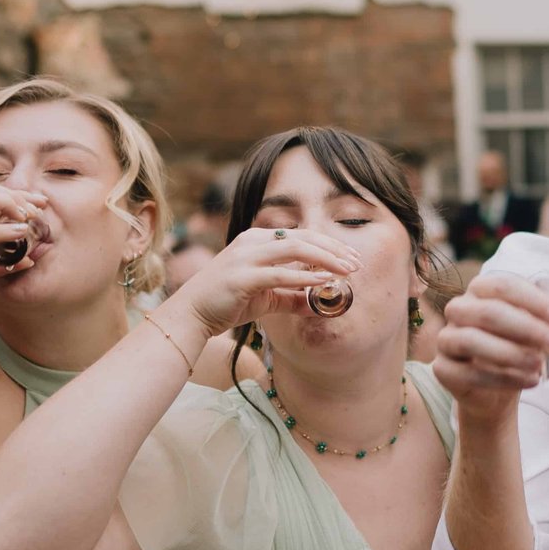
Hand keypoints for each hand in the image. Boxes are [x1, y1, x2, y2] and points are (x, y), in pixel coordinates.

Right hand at [158, 227, 361, 340]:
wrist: (191, 314)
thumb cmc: (228, 303)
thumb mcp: (267, 298)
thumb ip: (293, 297)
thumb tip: (321, 304)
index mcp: (258, 239)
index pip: (302, 235)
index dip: (330, 245)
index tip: (352, 258)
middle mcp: (252, 242)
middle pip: (303, 237)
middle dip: (334, 249)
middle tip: (357, 263)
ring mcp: (245, 257)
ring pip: (295, 249)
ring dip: (326, 259)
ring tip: (347, 270)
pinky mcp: (241, 277)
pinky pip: (279, 273)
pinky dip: (304, 277)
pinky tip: (323, 282)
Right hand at [431, 276, 548, 405]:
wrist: (497, 388)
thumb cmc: (522, 349)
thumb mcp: (547, 338)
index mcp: (484, 289)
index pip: (504, 285)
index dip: (531, 299)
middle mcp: (460, 309)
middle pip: (490, 312)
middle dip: (527, 328)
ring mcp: (448, 338)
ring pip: (474, 341)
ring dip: (512, 354)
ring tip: (540, 367)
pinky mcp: (443, 369)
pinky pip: (469, 372)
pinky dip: (501, 378)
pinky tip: (528, 382)